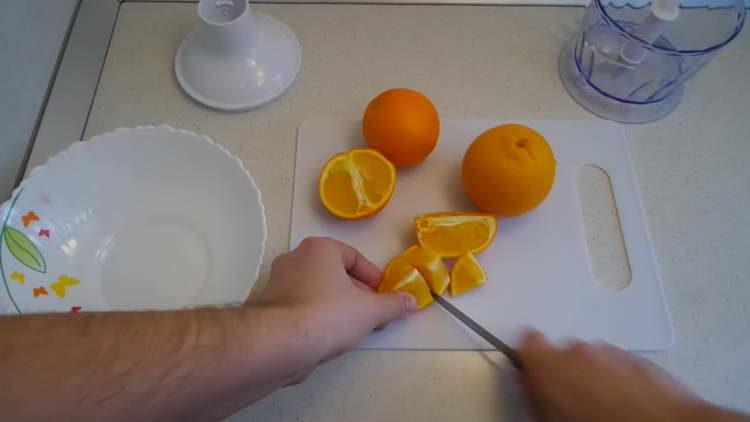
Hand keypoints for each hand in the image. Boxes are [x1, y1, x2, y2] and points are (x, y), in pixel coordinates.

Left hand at [256, 237, 416, 374]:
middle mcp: (294, 258)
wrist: (280, 343)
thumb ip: (393, 304)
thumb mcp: (370, 311)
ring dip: (335, 306)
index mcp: (319, 248)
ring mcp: (277, 282)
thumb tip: (411, 301)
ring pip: (316, 291)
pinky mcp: (267, 307)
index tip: (383, 297)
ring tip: (351, 329)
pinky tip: (326, 337)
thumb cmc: (328, 315)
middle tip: (370, 315)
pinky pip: (300, 307)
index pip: (353, 257)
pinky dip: (315, 318)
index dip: (372, 278)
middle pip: (333, 273)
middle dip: (355, 294)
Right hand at [518, 330, 707, 421]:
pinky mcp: (636, 359)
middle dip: (563, 372)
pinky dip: (616, 379)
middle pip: (560, 352)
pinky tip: (622, 404)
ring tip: (601, 407)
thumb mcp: (548, 418)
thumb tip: (529, 387)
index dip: (528, 357)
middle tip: (569, 401)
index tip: (531, 374)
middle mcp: (576, 349)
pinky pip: (616, 364)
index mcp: (547, 361)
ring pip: (591, 358)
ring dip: (591, 376)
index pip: (526, 341)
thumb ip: (532, 395)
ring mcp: (608, 352)